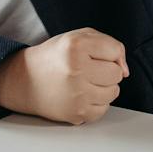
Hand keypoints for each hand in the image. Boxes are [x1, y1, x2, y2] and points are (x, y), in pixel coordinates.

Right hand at [0, 28, 127, 125]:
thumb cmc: (56, 57)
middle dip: (107, 71)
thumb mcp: (78, 37)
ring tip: (85, 82)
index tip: (95, 56)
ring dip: (104, 87)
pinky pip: (104, 109)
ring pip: (114, 92)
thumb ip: (108, 44)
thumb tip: (126, 71)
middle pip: (116, 74)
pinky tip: (82, 95)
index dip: (109, 53)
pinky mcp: (76, 113)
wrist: (26, 80)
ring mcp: (76, 95)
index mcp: (76, 47)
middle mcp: (76, 71)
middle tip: (89, 70)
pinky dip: (97, 103)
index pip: (115, 51)